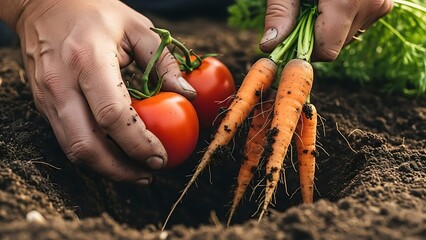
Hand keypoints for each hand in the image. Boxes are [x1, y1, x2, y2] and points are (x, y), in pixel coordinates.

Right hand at [13, 0, 195, 183]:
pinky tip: (115, 153)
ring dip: (106, 168)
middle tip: (148, 173)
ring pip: (73, 149)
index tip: (160, 156)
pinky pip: (67, 138)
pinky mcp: (42, 103)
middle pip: (87, 144)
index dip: (138, 143)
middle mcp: (61, 83)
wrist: (43, 5)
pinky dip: (93, 153)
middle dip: (120, 169)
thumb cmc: (95, 12)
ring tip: (135, 172)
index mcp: (88, 59)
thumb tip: (187, 94)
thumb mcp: (137, 27)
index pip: (112, 115)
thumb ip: (164, 62)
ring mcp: (47, 96)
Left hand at [260, 0, 392, 60]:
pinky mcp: (382, 4)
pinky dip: (340, 21)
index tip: (289, 38)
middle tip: (302, 12)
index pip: (327, 50)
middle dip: (314, 37)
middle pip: (335, 46)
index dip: (305, 49)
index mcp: (347, 0)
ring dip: (327, 29)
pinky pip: (355, 26)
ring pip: (345, 38)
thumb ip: (280, 12)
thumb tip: (270, 46)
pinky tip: (331, 2)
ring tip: (317, 3)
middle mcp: (371, 4)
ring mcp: (380, 5)